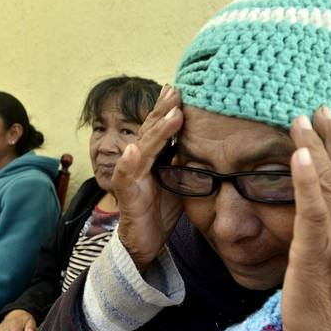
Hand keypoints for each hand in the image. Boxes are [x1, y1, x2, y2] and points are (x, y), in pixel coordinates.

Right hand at [112, 84, 184, 266]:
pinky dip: (128, 162)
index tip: (181, 89)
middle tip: (176, 90)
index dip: (168, 109)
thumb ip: (185, 160)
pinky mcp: (126, 193)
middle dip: (163, 110)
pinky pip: (125, 175)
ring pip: (142, 148)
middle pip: (150, 130)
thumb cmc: (160, 209)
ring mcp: (130, 175)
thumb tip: (205, 141)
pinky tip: (133, 151)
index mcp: (153, 156)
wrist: (145, 241)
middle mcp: (138, 160)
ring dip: (156, 131)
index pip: (160, 127)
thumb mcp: (179, 181)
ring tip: (170, 114)